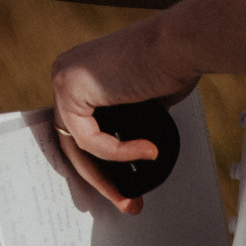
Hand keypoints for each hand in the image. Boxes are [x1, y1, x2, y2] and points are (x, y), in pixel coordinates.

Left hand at [50, 16, 200, 215]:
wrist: (180, 43)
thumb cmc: (171, 64)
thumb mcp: (141, 100)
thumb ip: (124, 119)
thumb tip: (126, 147)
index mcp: (79, 74)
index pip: (78, 129)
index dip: (97, 164)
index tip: (118, 187)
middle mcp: (66, 73)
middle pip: (72, 141)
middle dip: (100, 179)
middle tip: (124, 202)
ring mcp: (64, 78)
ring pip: (76, 146)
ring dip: (107, 177)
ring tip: (134, 192)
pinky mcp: (71, 87)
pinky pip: (89, 139)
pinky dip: (119, 153)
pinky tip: (146, 151)